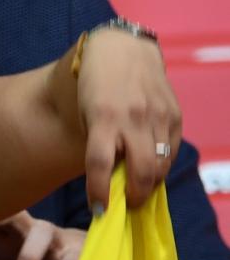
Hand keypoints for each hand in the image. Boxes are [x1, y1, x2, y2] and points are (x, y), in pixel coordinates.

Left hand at [76, 29, 180, 210]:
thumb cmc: (94, 86)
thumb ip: (98, 143)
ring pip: (160, 165)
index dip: (99, 191)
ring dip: (149, 186)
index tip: (99, 210)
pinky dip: (163, 166)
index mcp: (102, 118)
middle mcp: (132, 118)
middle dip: (133, 197)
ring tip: (139, 192)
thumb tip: (110, 181)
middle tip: (125, 206)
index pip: (99, 164)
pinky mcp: (173, 113)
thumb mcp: (85, 113)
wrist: (123, 49)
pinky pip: (172, 150)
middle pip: (139, 171)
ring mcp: (156, 116)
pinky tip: (153, 170)